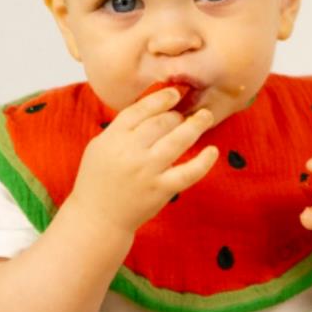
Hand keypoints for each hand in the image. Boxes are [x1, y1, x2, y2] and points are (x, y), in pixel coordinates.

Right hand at [68, 87, 218, 234]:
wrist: (98, 217)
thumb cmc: (98, 179)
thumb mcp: (100, 146)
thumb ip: (122, 128)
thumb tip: (152, 108)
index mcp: (113, 137)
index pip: (141, 109)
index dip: (161, 98)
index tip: (175, 93)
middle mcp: (131, 151)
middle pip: (162, 122)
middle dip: (178, 115)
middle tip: (187, 114)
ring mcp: (147, 170)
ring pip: (178, 140)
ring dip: (196, 125)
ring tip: (205, 117)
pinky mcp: (161, 189)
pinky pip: (188, 172)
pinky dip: (204, 162)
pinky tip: (213, 151)